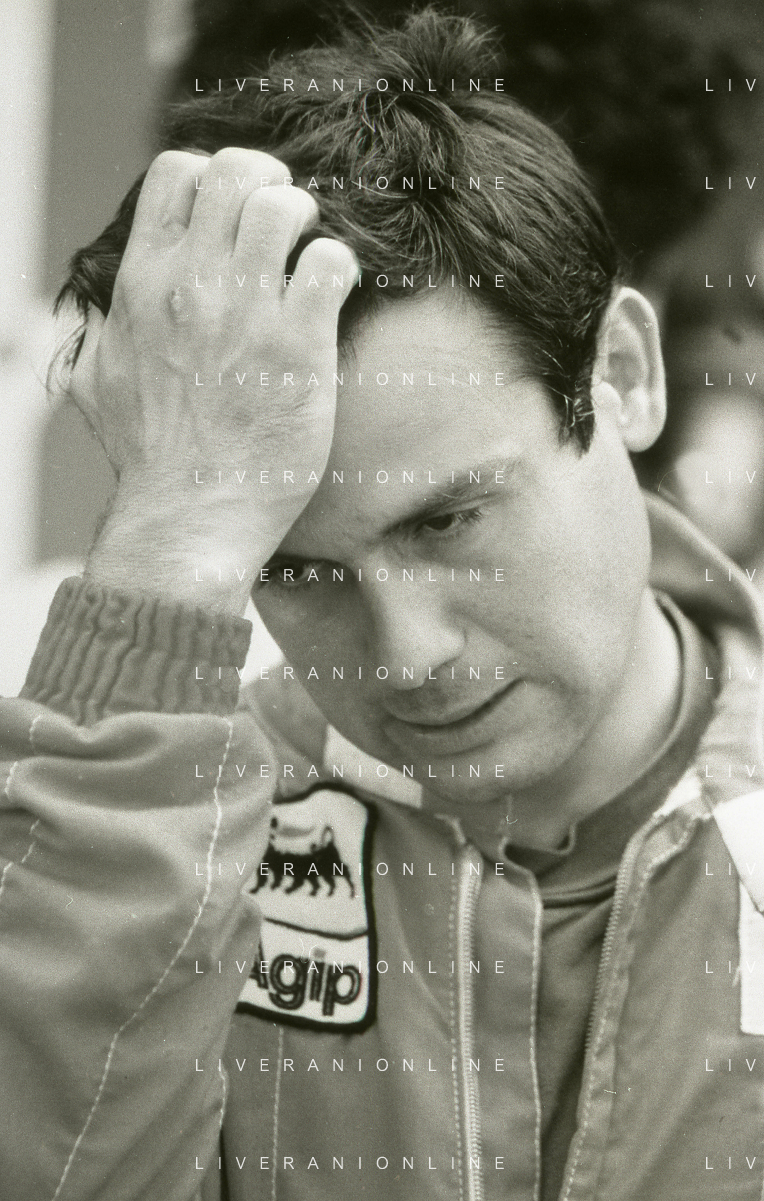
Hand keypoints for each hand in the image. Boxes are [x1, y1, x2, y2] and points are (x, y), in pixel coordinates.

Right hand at [70, 148, 357, 611]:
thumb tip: (106, 309)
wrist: (190, 515)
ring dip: (305, 221)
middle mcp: (193, 285)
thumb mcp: (100, 381)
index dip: (212, 176)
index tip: (231, 213)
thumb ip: (106, 329)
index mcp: (144, 283)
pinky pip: (329, 263)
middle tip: (282, 222)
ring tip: (307, 257)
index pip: (176, 174)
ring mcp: (247, 313)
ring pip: (285, 207)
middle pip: (236, 172)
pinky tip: (334, 293)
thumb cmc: (149, 459)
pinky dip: (338, 266)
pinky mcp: (298, 347)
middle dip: (268, 182)